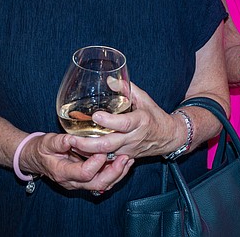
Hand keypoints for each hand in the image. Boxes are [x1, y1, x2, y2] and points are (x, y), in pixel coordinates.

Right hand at [22, 132, 133, 192]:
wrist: (36, 159)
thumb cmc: (42, 150)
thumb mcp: (47, 142)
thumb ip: (59, 141)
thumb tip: (72, 139)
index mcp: (63, 172)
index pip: (84, 173)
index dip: (97, 162)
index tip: (104, 149)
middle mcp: (73, 182)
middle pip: (98, 184)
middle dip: (114, 172)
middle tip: (125, 158)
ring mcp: (80, 183)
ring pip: (103, 185)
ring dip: (118, 173)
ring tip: (128, 159)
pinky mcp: (86, 180)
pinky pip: (103, 181)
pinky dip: (115, 173)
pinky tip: (124, 162)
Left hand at [67, 82, 181, 159]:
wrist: (168, 137)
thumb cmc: (155, 115)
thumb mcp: (144, 99)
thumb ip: (127, 89)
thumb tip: (109, 79)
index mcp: (141, 121)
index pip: (124, 123)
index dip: (109, 121)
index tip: (95, 115)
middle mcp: (133, 138)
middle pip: (108, 144)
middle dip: (88, 144)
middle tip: (72, 139)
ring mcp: (128, 150)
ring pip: (105, 155)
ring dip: (87, 152)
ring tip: (71, 145)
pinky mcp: (124, 157)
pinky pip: (107, 159)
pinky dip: (93, 157)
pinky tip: (79, 152)